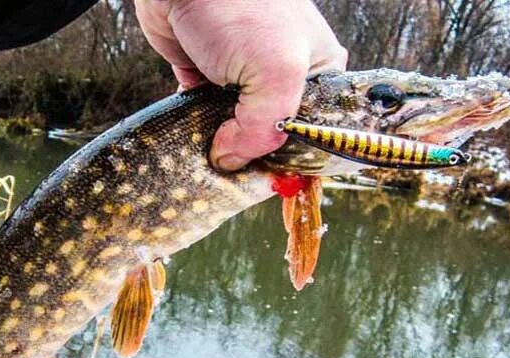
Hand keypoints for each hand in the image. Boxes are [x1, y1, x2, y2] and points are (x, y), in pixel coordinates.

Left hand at [135, 0, 346, 170]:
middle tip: (240, 183)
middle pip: (272, 137)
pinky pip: (204, 119)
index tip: (279, 187)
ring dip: (223, 150)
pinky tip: (193, 150)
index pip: (315, 134)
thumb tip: (231, 162)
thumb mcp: (275, 73)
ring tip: (214, 171)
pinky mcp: (205, 78)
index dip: (297, 163)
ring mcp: (241, 80)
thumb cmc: (242, 8)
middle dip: (256, 160)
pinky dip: (197, 135)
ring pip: (236, 132)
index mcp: (316, 74)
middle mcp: (281, 78)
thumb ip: (262, 130)